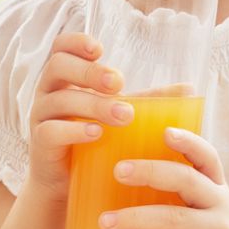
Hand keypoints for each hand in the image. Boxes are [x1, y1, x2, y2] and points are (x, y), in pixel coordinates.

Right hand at [22, 32, 131, 204]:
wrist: (67, 185)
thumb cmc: (93, 141)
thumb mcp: (119, 115)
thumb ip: (148, 100)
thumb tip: (188, 88)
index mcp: (65, 78)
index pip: (61, 47)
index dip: (76, 42)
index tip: (100, 49)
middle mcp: (48, 92)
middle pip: (59, 66)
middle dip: (90, 72)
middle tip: (119, 83)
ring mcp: (40, 117)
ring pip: (60, 99)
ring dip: (93, 104)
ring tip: (123, 115)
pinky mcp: (39, 144)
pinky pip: (51, 131)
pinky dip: (75, 130)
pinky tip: (98, 134)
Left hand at [99, 127, 228, 228]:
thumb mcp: (200, 205)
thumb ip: (175, 187)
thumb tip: (120, 168)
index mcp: (215, 185)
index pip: (207, 157)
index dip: (188, 142)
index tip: (165, 132)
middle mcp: (220, 204)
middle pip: (186, 181)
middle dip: (150, 172)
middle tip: (118, 171)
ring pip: (174, 219)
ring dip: (136, 218)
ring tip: (105, 222)